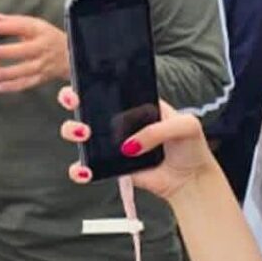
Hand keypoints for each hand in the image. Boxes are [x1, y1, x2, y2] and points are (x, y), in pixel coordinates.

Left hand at [0, 13, 69, 93]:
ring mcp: (43, 64)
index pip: (24, 27)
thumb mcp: (36, 25)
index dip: (8, 27)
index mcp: (40, 31)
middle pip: (26, 50)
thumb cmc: (48, 38)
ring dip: (8, 73)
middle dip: (8, 51)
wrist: (71, 55)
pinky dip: (12, 87)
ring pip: (25, 70)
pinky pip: (26, 83)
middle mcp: (43, 48)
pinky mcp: (41, 78)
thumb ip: (15, 22)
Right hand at [57, 86, 215, 200]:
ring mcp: (110, 143)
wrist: (190, 180)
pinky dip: (78, 168)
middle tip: (75, 101)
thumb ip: (158, 129)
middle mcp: (118, 120)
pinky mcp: (108, 165)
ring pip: (78, 132)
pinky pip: (84, 166)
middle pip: (84, 104)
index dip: (91, 80)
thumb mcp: (185, 126)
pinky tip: (86, 169)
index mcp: (135, 103)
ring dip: (72, 129)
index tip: (82, 80)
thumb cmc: (190, 147)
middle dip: (71, 98)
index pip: (109, 86)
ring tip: (86, 133)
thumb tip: (128, 145)